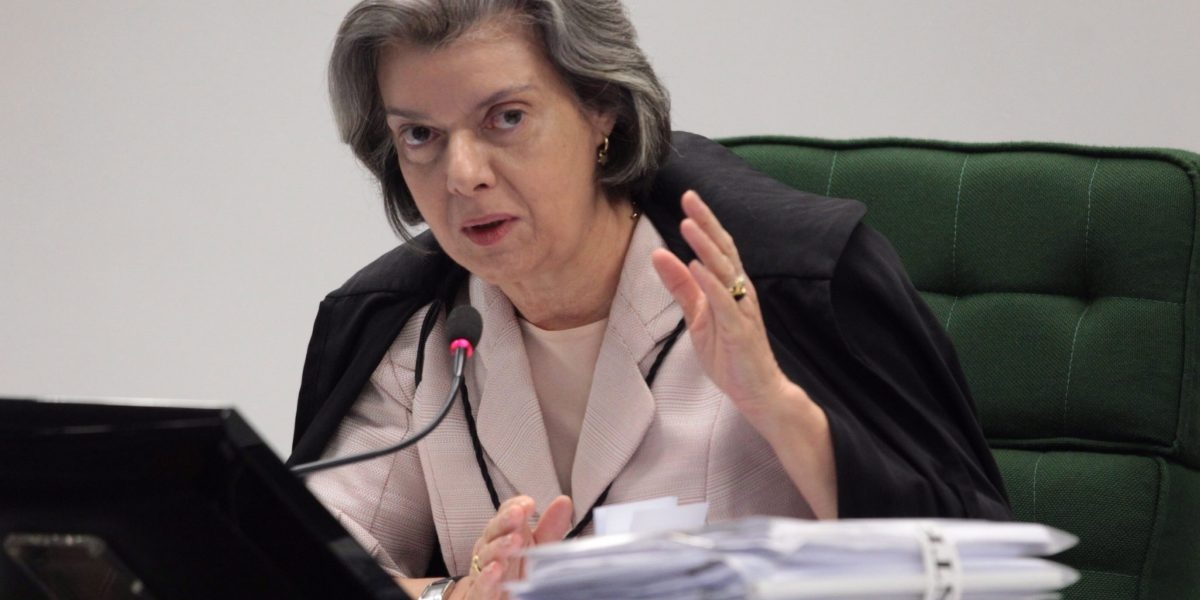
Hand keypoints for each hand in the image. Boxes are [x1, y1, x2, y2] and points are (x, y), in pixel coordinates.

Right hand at [458, 495, 572, 599]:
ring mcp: (483, 572)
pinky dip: (486, 577)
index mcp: (503, 537)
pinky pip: (480, 585)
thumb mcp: (536, 551)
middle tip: (518, 513)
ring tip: (514, 541)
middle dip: (505, 520)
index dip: (515, 506)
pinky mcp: (480, 594)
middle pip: (493, 531)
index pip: (505, 515)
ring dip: (500, 546)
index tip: (529, 504)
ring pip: (485, 556)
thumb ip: (549, 529)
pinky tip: (495, 569)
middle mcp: (491, 551)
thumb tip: (563, 501)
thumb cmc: (514, 576)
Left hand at [650, 190, 794, 425]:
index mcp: (730, 286)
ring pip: (725, 272)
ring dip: (706, 248)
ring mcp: (742, 310)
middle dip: (706, 222)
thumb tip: (659, 255)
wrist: (757, 390)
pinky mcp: (741, 331)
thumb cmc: (730, 353)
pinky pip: (726, 304)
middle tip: (689, 197)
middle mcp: (740, 291)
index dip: (704, 221)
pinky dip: (712, 285)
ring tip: (689, 225)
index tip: (688, 196)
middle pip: (724, 250)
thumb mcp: (698, 317)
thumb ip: (681, 287)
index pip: (717, 247)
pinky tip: (699, 269)